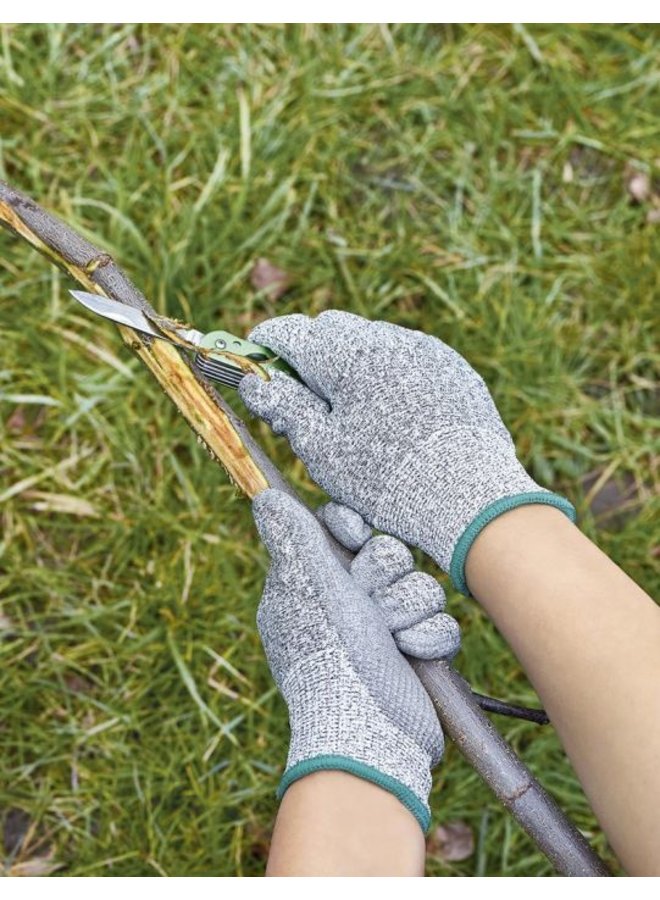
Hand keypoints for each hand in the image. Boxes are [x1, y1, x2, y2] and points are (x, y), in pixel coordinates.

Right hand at [240, 312, 574, 591]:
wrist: (471, 498)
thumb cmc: (385, 478)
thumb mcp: (321, 448)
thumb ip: (284, 406)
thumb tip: (255, 381)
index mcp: (346, 353)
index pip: (289, 331)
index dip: (264, 346)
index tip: (254, 365)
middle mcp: (386, 338)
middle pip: (330, 330)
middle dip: (308, 356)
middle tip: (299, 401)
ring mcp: (425, 349)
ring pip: (370, 341)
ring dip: (349, 365)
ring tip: (348, 414)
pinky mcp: (452, 367)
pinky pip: (407, 358)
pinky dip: (386, 375)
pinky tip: (389, 416)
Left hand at [253, 489, 459, 830]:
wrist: (370, 730)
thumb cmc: (332, 654)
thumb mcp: (309, 586)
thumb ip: (294, 536)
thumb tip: (266, 497)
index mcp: (312, 586)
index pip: (340, 531)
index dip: (354, 529)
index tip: (356, 537)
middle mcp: (346, 605)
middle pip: (388, 554)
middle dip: (386, 578)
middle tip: (370, 604)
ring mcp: (382, 631)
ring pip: (419, 585)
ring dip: (408, 610)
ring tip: (392, 638)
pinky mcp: (414, 654)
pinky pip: (441, 621)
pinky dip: (428, 639)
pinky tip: (412, 654)